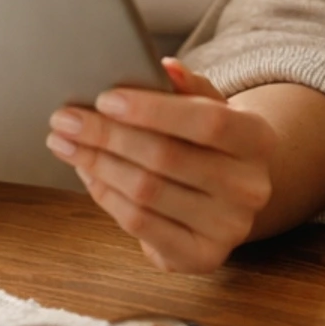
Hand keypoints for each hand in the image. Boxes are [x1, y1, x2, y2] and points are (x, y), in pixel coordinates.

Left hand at [47, 58, 274, 272]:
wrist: (229, 199)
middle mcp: (250, 187)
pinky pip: (140, 223)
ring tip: (66, 143)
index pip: (207, 122)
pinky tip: (87, 173)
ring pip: (146, 191)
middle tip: (66, 120)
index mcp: (258, 139)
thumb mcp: (210, 108)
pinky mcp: (201, 257)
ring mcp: (228, 227)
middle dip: (107, 136)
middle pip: (166, 157)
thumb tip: (166, 68)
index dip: (152, 111)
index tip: (104, 99)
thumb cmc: (209, 145)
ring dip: (97, 164)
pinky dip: (105, 194)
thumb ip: (189, 88)